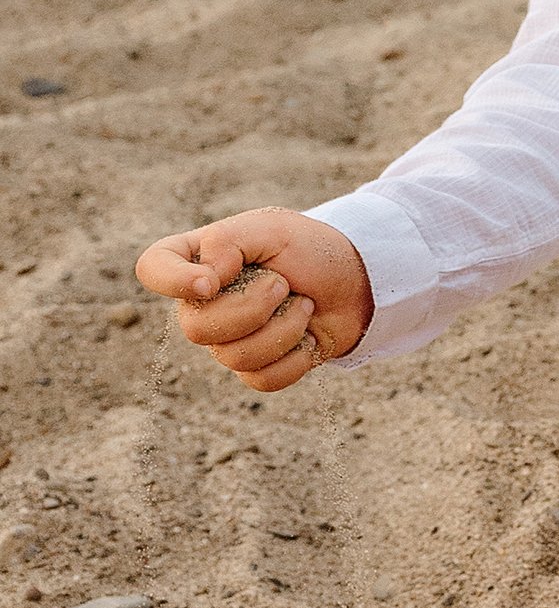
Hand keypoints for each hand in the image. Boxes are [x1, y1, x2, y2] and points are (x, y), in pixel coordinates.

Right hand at [135, 207, 374, 392]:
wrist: (357, 284)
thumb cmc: (310, 250)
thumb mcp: (271, 228)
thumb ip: (228, 242)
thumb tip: (204, 281)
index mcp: (197, 259)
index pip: (152, 268)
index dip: (172, 282)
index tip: (210, 283)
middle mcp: (202, 303)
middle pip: (196, 328)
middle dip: (253, 307)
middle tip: (285, 283)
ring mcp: (227, 339)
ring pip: (232, 357)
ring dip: (283, 329)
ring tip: (304, 306)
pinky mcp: (255, 368)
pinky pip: (260, 379)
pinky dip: (296, 357)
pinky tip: (308, 337)